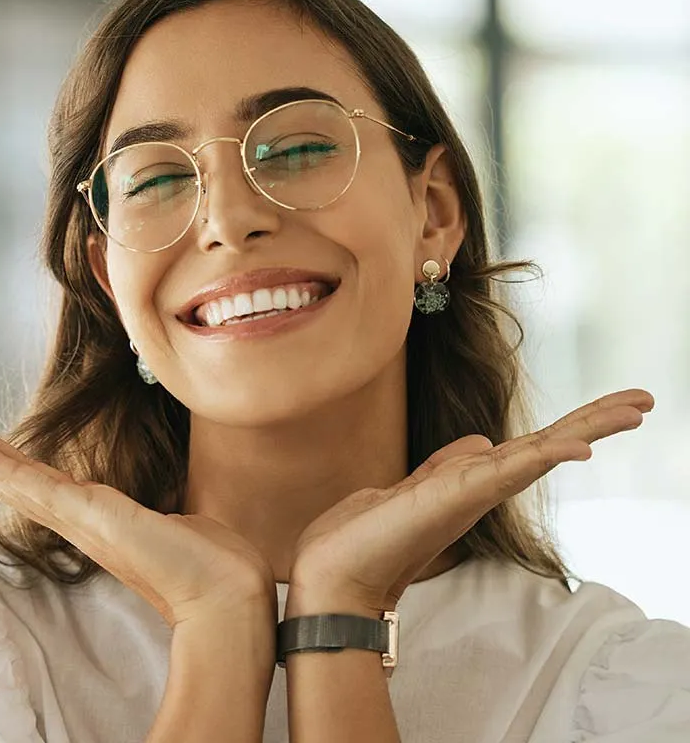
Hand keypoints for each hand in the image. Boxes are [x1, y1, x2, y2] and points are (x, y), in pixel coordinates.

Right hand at [0, 406, 276, 627]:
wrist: (227, 593)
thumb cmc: (207, 562)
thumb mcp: (178, 523)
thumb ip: (162, 513)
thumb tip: (174, 510)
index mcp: (97, 518)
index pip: (39, 481)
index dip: (4, 460)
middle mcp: (81, 520)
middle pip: (12, 477)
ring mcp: (84, 520)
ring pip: (15, 478)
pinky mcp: (96, 518)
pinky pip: (40, 488)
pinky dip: (4, 469)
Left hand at [288, 388, 654, 614]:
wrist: (333, 574)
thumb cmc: (366, 536)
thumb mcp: (413, 487)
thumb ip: (448, 465)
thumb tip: (480, 442)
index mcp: (471, 481)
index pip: (531, 447)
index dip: (571, 428)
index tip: (610, 408)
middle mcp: (481, 487)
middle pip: (548, 447)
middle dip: (594, 422)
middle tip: (643, 402)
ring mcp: (473, 493)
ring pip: (540, 453)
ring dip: (587, 429)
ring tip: (634, 409)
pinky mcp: (457, 497)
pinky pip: (509, 471)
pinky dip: (545, 458)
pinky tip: (579, 447)